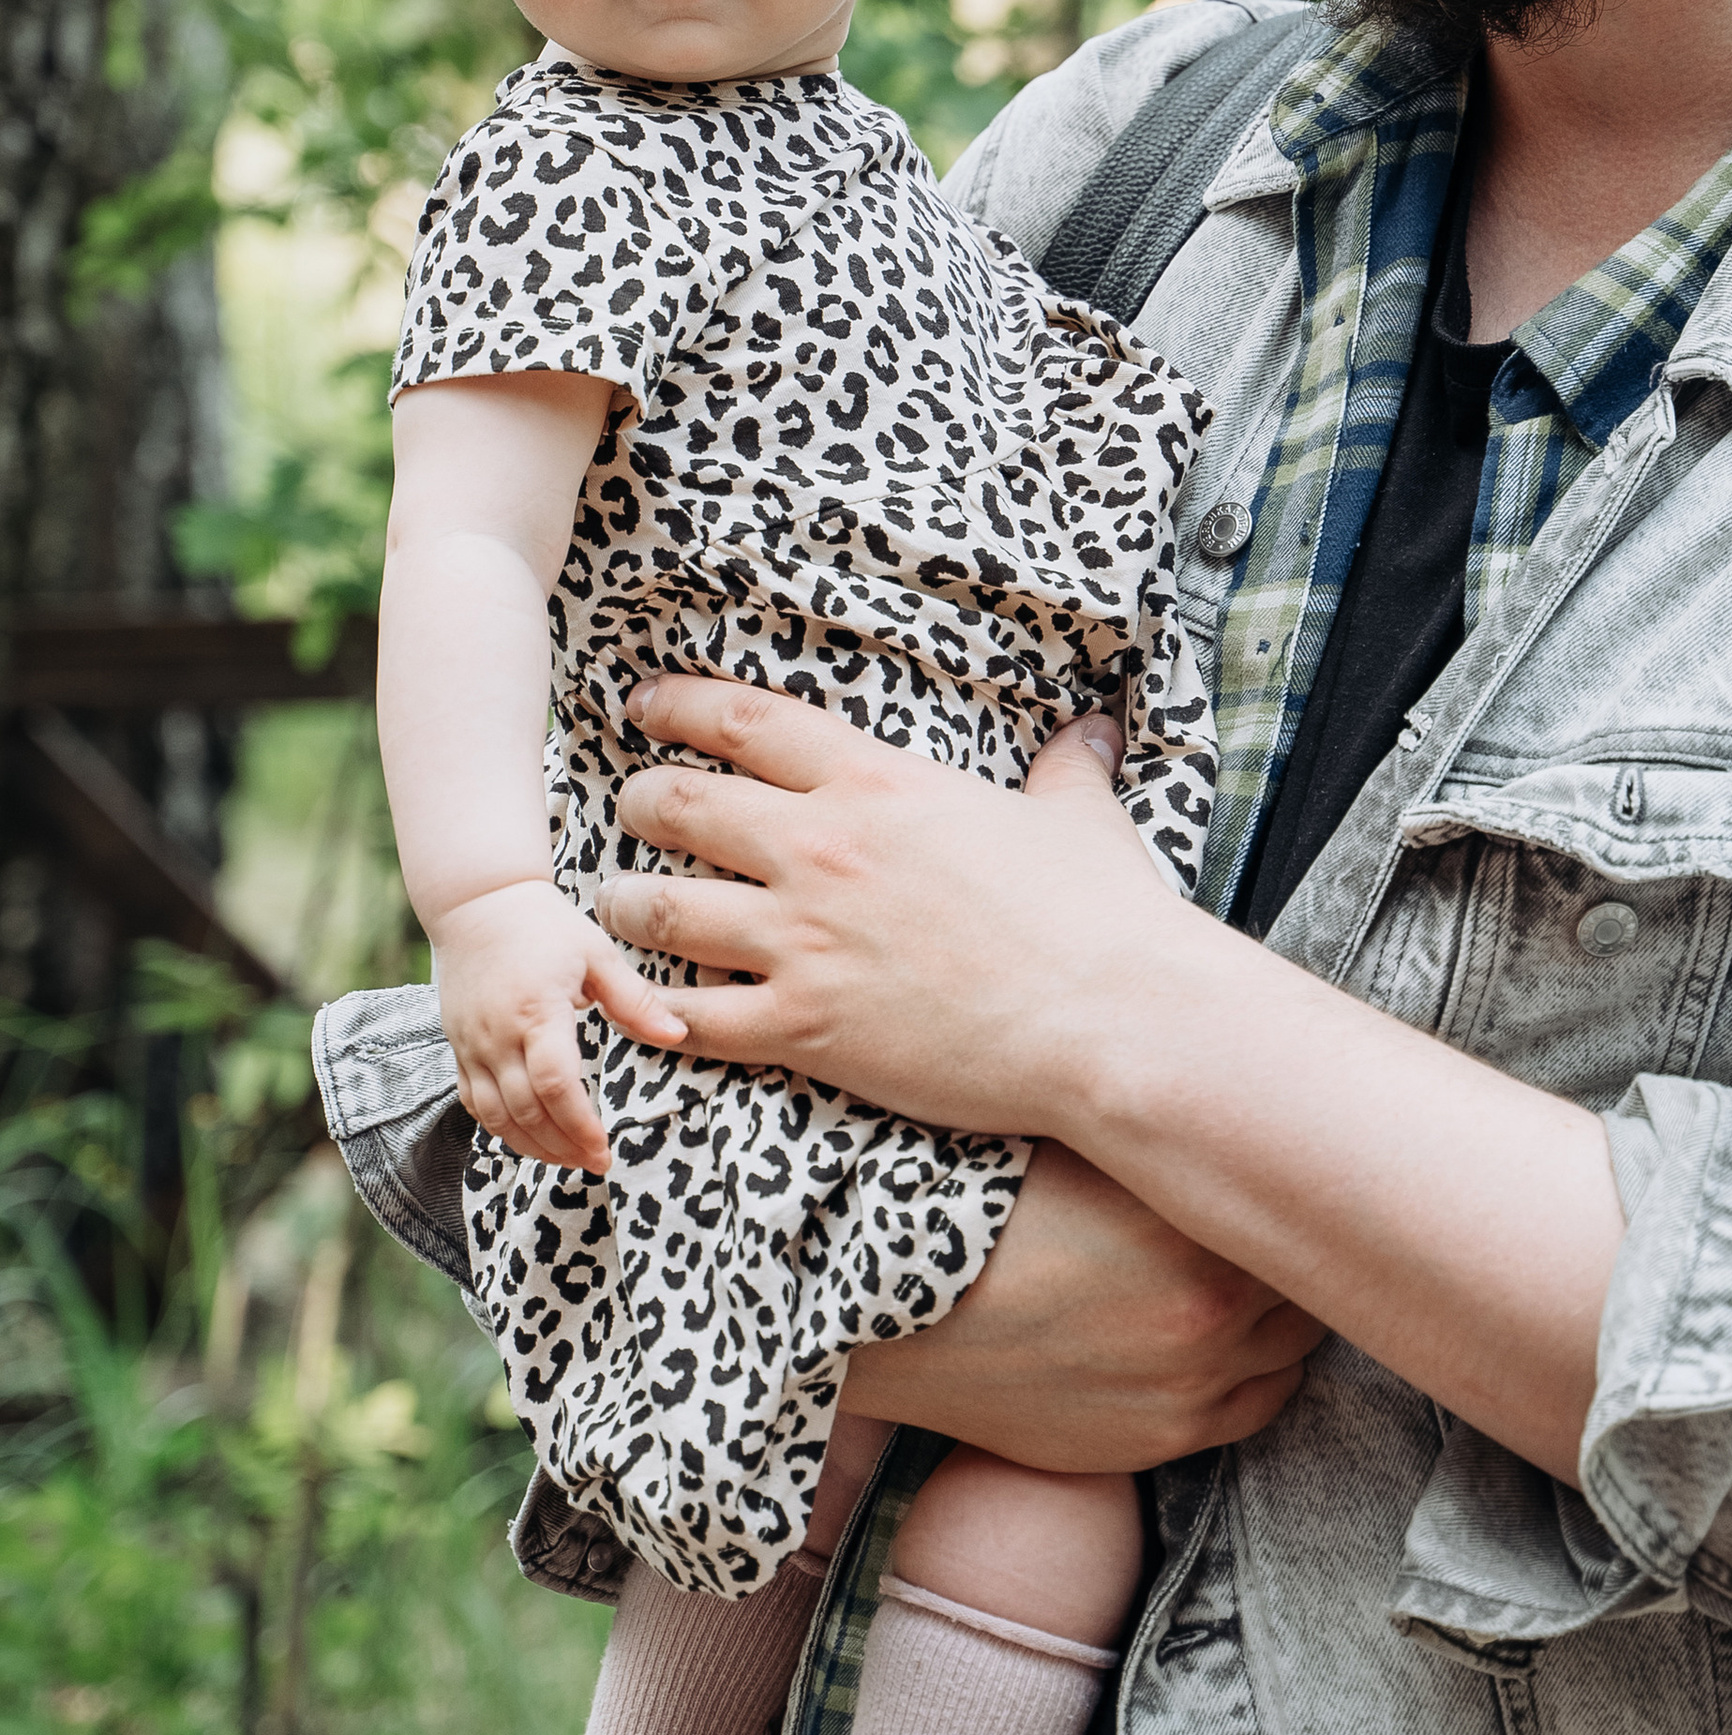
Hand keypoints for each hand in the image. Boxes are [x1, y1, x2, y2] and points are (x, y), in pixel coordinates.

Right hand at [434, 878, 692, 1173]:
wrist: (478, 903)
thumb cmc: (543, 925)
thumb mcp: (597, 953)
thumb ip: (634, 1000)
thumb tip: (678, 1035)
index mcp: (536, 1011)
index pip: (555, 1085)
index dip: (580, 1126)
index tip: (605, 1149)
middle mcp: (497, 1035)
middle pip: (526, 1111)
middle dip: (562, 1146)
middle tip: (596, 1163)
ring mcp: (471, 1044)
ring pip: (495, 1116)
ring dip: (531, 1146)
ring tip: (568, 1160)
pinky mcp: (458, 1046)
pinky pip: (473, 1102)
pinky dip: (499, 1128)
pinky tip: (529, 1138)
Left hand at [597, 677, 1184, 1133]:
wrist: (1111, 1019)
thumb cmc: (1103, 917)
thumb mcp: (1080, 819)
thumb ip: (1068, 769)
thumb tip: (1097, 730)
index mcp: (879, 785)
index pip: (746, 722)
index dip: (678, 707)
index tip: (642, 708)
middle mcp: (822, 851)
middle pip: (678, 805)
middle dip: (636, 803)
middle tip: (628, 810)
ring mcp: (804, 941)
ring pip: (659, 909)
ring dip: (624, 906)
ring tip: (616, 910)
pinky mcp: (805, 1027)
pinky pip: (691, 1016)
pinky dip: (654, 1011)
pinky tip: (642, 1007)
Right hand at [835, 1143, 1324, 1473]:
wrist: (894, 1314)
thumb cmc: (980, 1209)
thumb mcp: (1086, 1148)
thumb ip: (1172, 1144)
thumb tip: (1242, 1112)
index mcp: (1196, 1231)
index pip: (1300, 1208)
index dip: (1290, 1187)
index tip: (1284, 1169)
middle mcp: (1209, 1317)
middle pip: (1305, 1282)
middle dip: (1289, 1252)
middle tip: (1271, 1225)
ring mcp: (1187, 1389)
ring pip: (1291, 1350)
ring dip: (1278, 1316)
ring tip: (1243, 1281)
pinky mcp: (1157, 1441)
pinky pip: (1254, 1410)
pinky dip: (1252, 1374)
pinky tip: (1224, 1341)